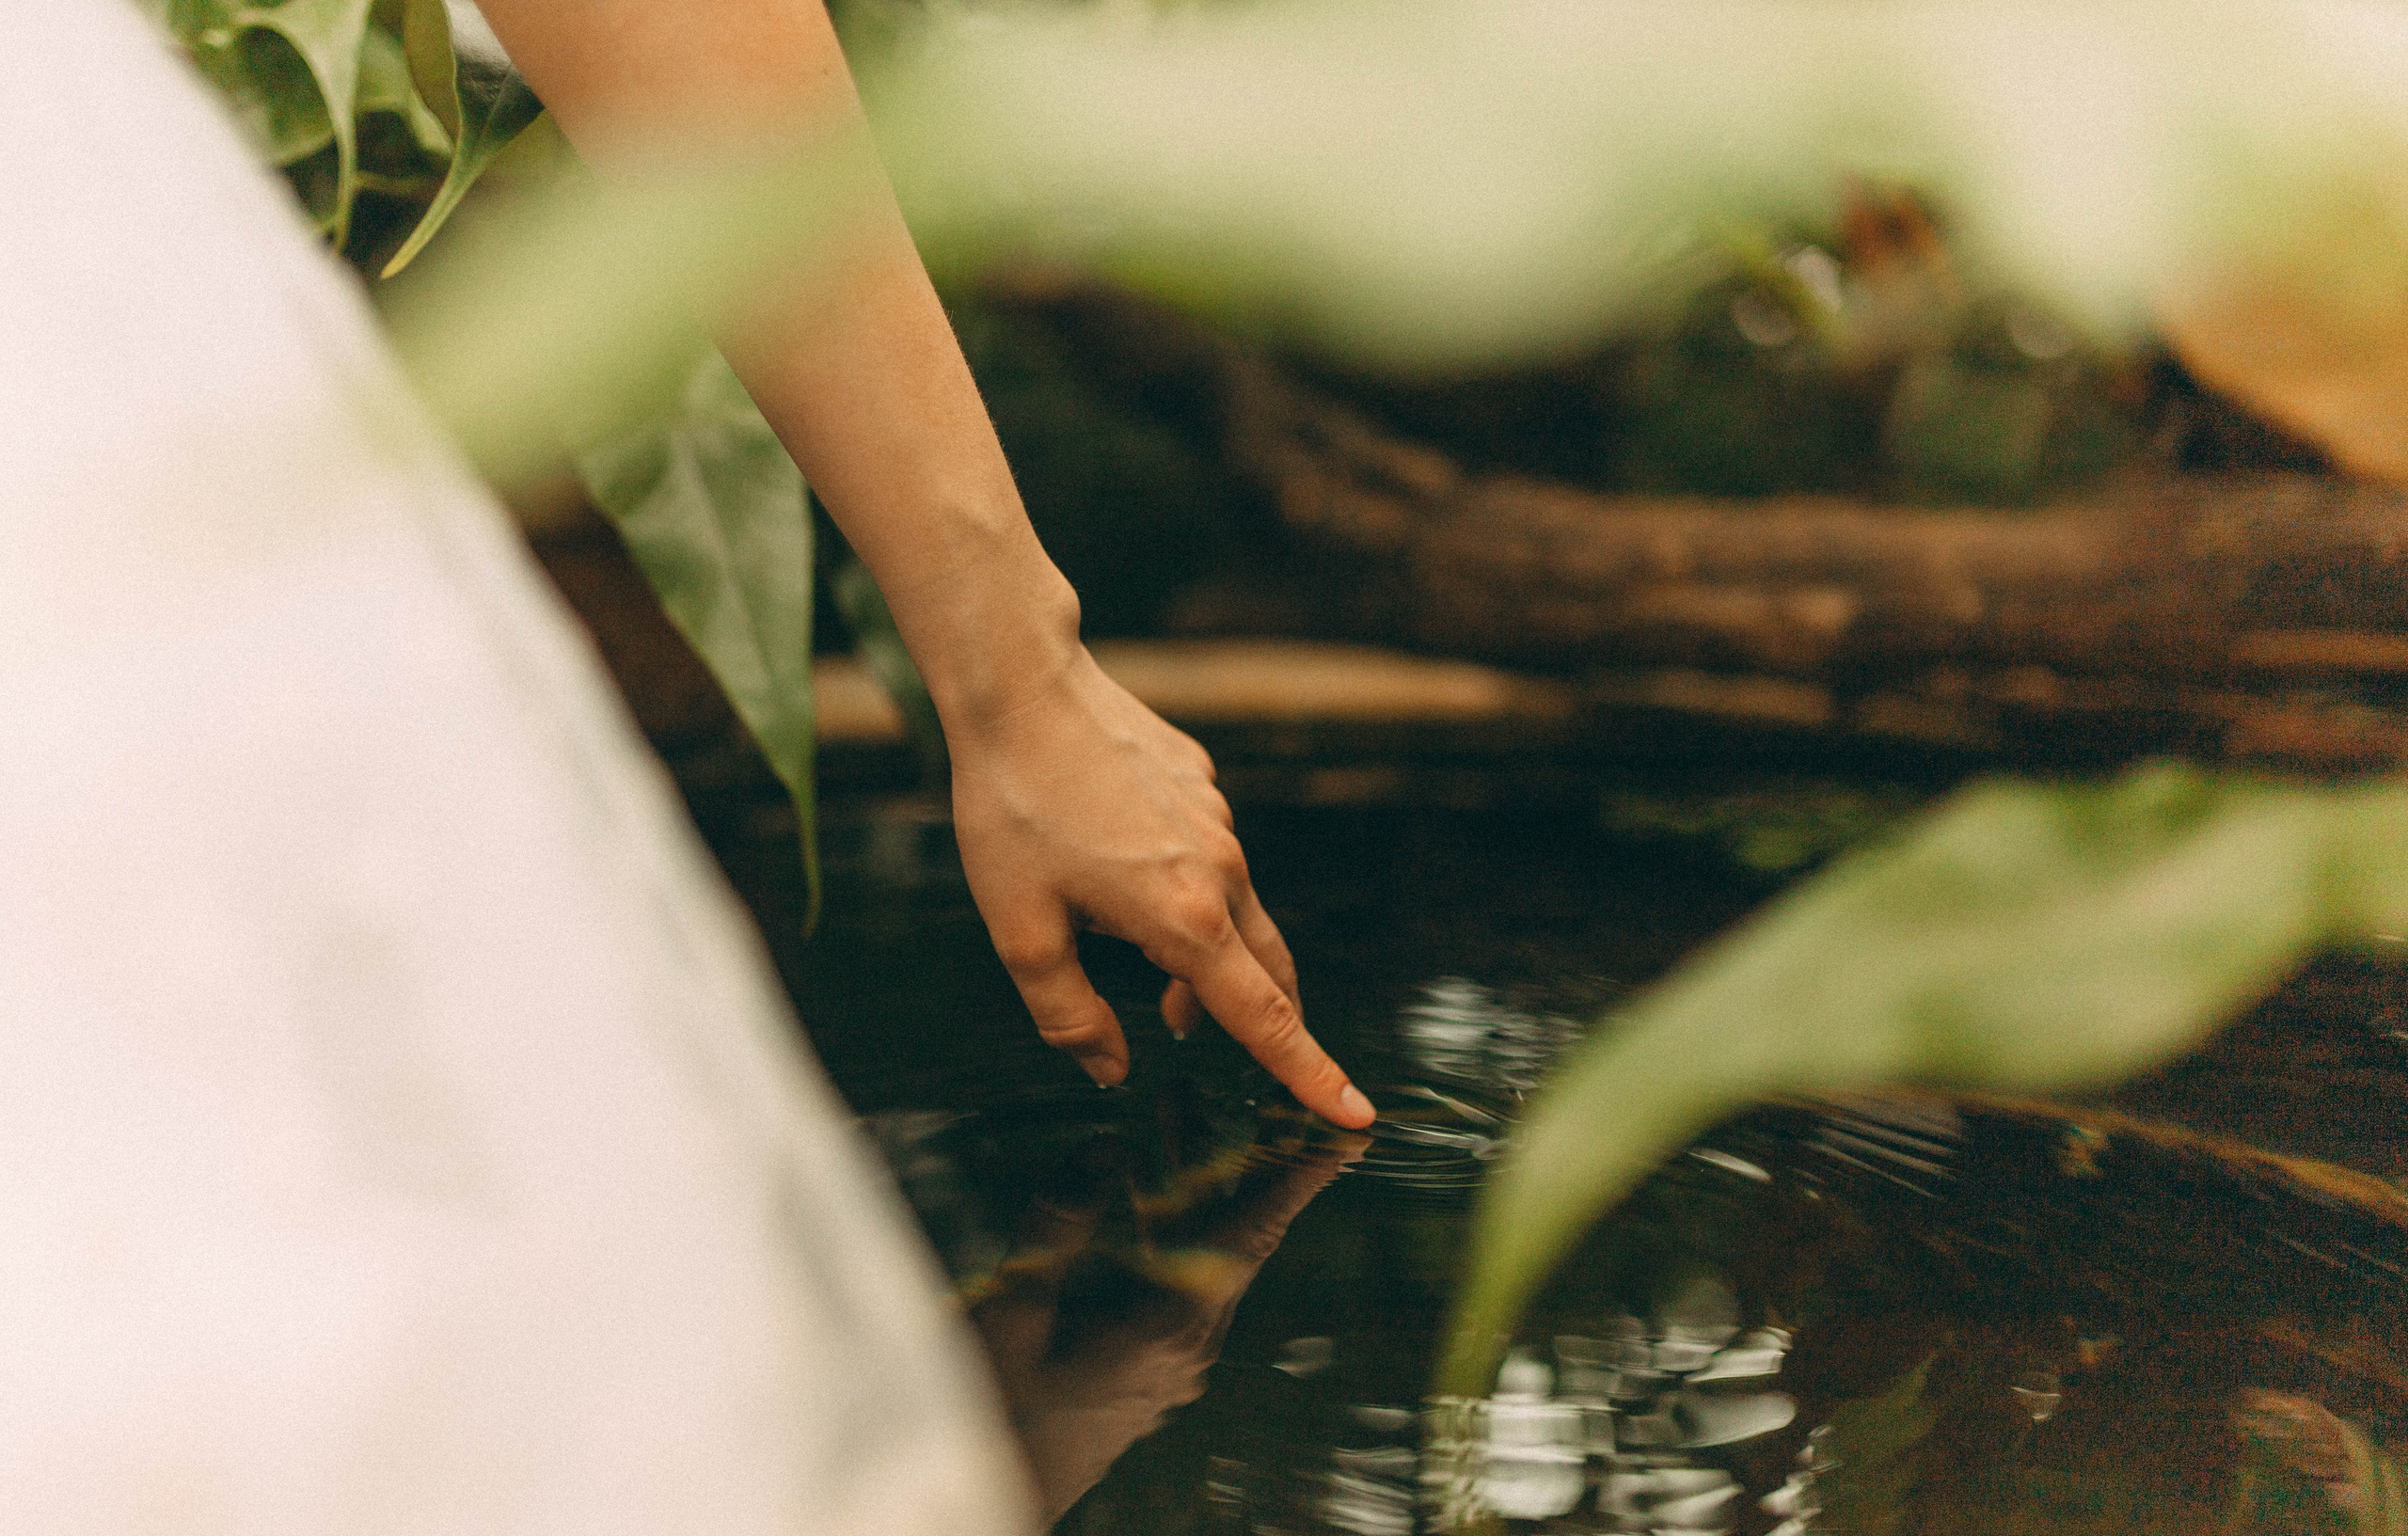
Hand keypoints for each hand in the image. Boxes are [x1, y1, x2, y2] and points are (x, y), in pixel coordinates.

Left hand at [946, 647, 1373, 1128]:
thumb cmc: (1013, 811)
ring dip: (1201, 953)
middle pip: (1266, 973)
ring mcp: (1219, 821)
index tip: (1356, 1116)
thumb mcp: (1021, 934)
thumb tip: (1112, 1070)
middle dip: (1253, 1020)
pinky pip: (1207, 854)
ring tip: (1135, 958)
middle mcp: (1221, 871)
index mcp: (1185, 919)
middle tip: (1188, 1038)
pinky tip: (1115, 862)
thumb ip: (1069, 1017)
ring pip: (1234, 913)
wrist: (1023, 690)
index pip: (1264, 1020)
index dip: (1309, 1075)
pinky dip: (1182, 886)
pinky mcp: (1202, 783)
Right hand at [970, 1127, 1369, 1521]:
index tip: (1345, 1133)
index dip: (1300, 1176)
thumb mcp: (1016, 1306)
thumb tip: (1107, 1148)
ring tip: (1177, 1103)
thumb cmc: (997, 1411)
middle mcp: (1188, 1342)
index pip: (1252, 1232)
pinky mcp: (1151, 1362)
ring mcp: (1173, 1356)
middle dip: (1245, 1151)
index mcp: (1169, 1326)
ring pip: (1204, 1249)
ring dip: (1194, 1180)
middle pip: (1237, 1230)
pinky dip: (1169, 1220)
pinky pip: (1177, 1275)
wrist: (993, 1495)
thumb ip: (1061, 1221)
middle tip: (1259, 1082)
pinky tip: (1135, 1184)